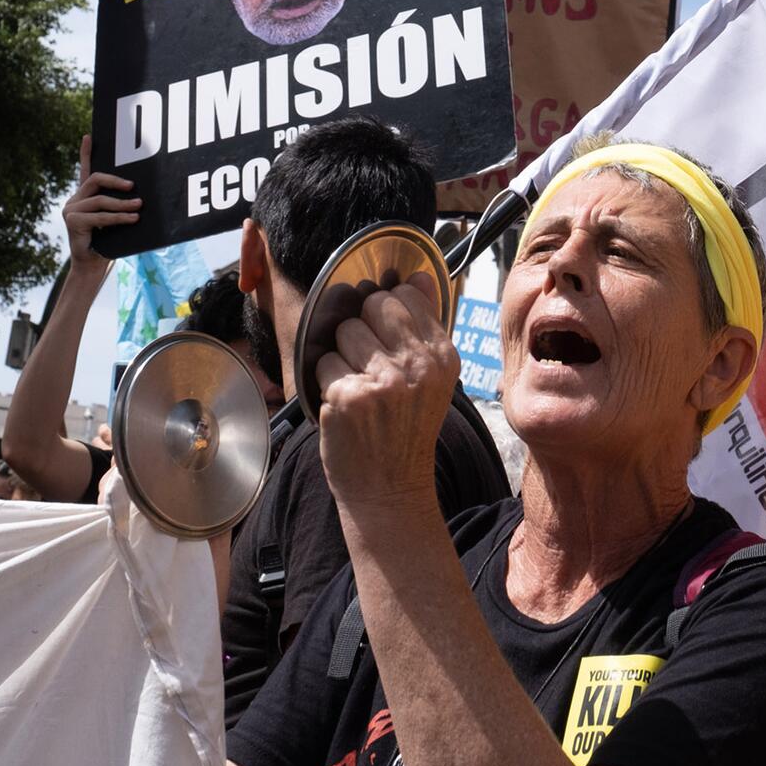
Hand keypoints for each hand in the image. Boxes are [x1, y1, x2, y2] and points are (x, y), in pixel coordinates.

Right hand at [64, 134, 138, 271]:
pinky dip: (118, 217)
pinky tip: (132, 219)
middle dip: (116, 180)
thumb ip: (120, 206)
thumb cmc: (109, 242)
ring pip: (100, 200)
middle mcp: (75, 200)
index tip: (89, 136)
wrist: (93, 266)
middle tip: (133, 186)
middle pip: (95, 180)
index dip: (86, 153)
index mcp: (85, 197)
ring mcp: (71, 209)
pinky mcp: (72, 221)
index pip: (85, 170)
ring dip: (123, 204)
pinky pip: (100, 215)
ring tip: (140, 207)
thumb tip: (141, 196)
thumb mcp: (116, 220)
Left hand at [314, 272, 459, 514]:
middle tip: (370, 364)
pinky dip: (327, 381)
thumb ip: (425, 325)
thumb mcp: (432, 378)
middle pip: (372, 305)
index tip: (387, 337)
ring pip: (344, 331)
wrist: (390, 490)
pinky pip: (323, 362)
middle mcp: (416, 366)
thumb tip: (417, 275)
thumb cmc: (405, 431)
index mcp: (442, 357)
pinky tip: (344, 405)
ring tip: (358, 387)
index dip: (387, 312)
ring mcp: (381, 381)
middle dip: (363, 328)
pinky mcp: (347, 396)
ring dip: (342, 355)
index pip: (405, 295)